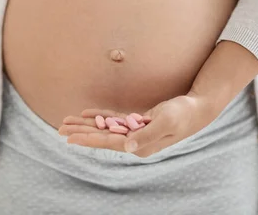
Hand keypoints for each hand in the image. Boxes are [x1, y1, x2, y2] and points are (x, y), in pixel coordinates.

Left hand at [58, 92, 220, 157]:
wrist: (196, 109)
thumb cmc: (183, 115)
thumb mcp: (165, 123)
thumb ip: (145, 135)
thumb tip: (125, 147)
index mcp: (140, 146)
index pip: (108, 142)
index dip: (87, 139)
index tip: (69, 138)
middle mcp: (135, 142)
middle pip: (102, 136)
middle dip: (81, 132)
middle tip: (60, 129)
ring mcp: (136, 133)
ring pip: (106, 128)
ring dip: (87, 124)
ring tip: (68, 122)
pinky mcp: (138, 123)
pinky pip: (115, 121)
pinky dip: (101, 117)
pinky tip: (88, 114)